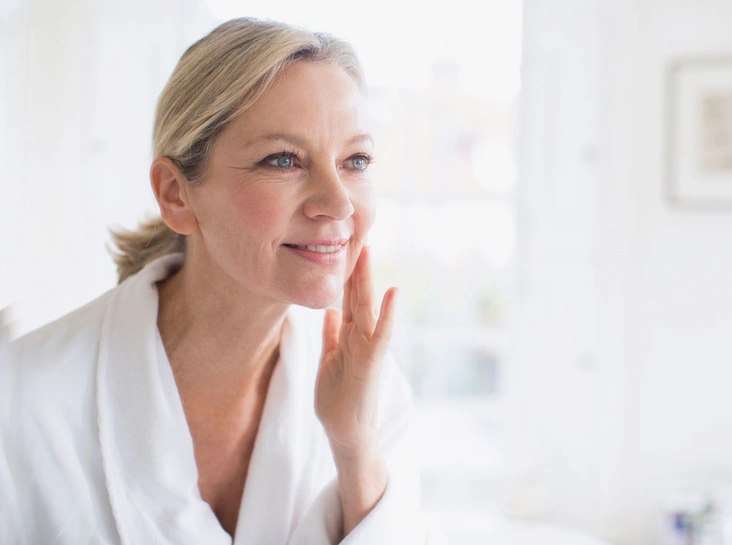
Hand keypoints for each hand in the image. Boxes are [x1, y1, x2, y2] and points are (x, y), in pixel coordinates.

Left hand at [315, 246, 397, 455]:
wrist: (345, 432)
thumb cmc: (337, 399)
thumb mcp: (329, 361)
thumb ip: (331, 337)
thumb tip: (329, 312)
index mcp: (349, 336)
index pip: (348, 299)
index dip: (346, 275)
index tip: (343, 248)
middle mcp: (360, 338)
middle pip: (358, 298)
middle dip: (356, 269)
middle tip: (357, 236)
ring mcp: (368, 349)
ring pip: (367, 309)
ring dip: (368, 281)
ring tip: (368, 253)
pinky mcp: (372, 363)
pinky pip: (380, 335)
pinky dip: (387, 314)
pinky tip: (392, 293)